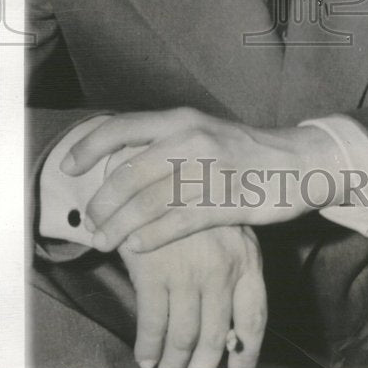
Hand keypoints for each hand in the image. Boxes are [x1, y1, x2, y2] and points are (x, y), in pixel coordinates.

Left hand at [62, 108, 339, 251]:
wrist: (297, 161)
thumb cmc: (242, 151)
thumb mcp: (202, 131)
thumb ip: (163, 142)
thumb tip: (114, 159)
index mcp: (183, 119)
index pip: (122, 127)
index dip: (89, 148)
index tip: (70, 167)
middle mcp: (192, 139)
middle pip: (128, 173)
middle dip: (101, 204)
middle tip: (91, 223)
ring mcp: (210, 170)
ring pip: (148, 203)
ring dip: (119, 227)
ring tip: (105, 242)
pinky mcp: (226, 201)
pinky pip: (176, 223)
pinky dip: (150, 238)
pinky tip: (137, 248)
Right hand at [119, 224, 264, 367]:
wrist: (157, 177)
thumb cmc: (196, 210)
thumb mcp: (229, 233)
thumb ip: (235, 275)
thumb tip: (233, 334)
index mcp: (246, 258)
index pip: (254, 317)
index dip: (248, 353)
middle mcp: (221, 269)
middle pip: (217, 338)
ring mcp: (188, 272)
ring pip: (184, 338)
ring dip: (174, 364)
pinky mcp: (154, 272)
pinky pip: (153, 326)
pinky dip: (149, 349)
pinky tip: (146, 357)